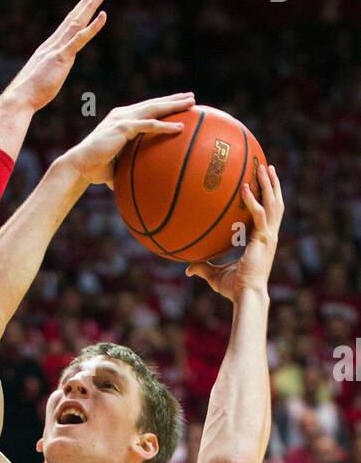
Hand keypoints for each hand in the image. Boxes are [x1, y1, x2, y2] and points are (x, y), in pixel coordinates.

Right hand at [2, 0, 106, 113]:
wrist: (20, 97)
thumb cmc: (28, 94)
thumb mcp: (40, 79)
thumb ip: (47, 72)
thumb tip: (49, 75)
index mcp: (48, 49)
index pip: (65, 27)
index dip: (76, 13)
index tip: (85, 2)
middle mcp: (52, 44)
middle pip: (72, 19)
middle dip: (85, 3)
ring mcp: (57, 49)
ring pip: (76, 23)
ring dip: (89, 6)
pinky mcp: (62, 57)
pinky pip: (80, 38)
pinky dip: (92, 26)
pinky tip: (103, 15)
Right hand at [67, 93, 195, 187]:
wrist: (80, 166)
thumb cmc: (96, 169)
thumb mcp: (117, 164)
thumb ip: (129, 167)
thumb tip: (139, 185)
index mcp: (121, 119)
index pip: (146, 109)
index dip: (163, 105)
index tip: (179, 104)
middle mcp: (123, 114)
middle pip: (153, 104)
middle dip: (173, 99)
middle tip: (192, 97)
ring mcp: (123, 119)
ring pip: (154, 109)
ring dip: (174, 105)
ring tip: (192, 102)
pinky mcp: (123, 127)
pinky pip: (149, 125)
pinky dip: (165, 125)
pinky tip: (180, 127)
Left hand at [187, 164, 283, 300]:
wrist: (245, 296)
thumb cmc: (233, 288)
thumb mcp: (214, 275)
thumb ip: (202, 267)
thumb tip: (187, 269)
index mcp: (262, 240)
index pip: (268, 215)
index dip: (267, 199)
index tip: (263, 184)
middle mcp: (269, 235)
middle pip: (276, 204)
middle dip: (273, 184)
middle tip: (268, 166)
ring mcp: (269, 236)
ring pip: (273, 204)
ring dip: (269, 184)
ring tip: (263, 166)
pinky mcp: (264, 239)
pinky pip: (259, 214)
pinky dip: (253, 200)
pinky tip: (244, 187)